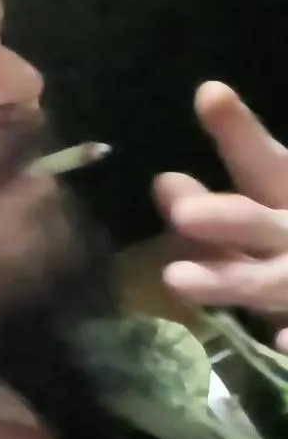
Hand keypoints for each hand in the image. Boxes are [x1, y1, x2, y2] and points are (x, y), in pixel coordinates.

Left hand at [153, 81, 287, 350]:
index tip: (209, 97)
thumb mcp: (273, 192)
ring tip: (176, 279)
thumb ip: (233, 179)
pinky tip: (280, 342)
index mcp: (287, 193)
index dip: (237, 133)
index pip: (263, 162)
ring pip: (273, 282)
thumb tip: (164, 183)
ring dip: (231, 281)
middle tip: (182, 213)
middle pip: (263, 222)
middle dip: (228, 218)